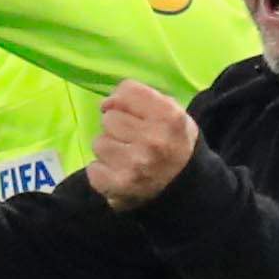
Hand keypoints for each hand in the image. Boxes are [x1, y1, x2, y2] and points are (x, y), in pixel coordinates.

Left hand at [85, 80, 197, 208]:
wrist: (184, 187)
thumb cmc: (173, 144)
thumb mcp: (172, 112)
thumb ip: (140, 98)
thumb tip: (105, 104)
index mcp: (169, 117)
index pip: (127, 91)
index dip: (122, 100)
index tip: (128, 112)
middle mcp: (153, 140)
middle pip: (109, 118)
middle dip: (117, 128)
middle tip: (132, 140)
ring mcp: (135, 164)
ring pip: (99, 143)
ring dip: (109, 150)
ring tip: (126, 158)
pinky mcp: (119, 185)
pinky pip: (93, 168)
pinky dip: (103, 172)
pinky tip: (118, 174)